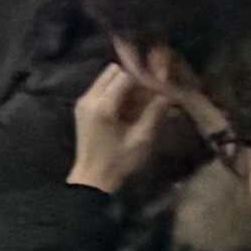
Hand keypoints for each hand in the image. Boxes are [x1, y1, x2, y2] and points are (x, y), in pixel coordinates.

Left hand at [65, 56, 178, 193]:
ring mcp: (83, 101)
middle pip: (114, 71)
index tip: (159, 83)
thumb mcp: (142, 139)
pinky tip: (129, 106)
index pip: (125, 75)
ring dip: (125, 83)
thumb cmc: (119, 162)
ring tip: (141, 99)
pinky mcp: (82, 106)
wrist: (92, 178)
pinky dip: (116, 90)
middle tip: (151, 91)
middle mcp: (89, 98)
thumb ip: (155, 112)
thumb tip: (169, 92)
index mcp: (102, 106)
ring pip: (106, 77)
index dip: (144, 77)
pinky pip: (101, 87)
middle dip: (134, 77)